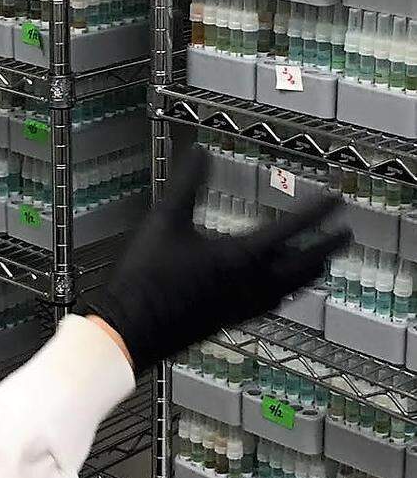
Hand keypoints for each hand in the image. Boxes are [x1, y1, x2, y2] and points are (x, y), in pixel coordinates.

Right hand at [81, 147, 349, 376]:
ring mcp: (246, 304)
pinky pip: (275, 303)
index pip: (292, 229)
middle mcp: (253, 282)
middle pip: (305, 264)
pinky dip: (289, 290)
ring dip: (312, 271)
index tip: (336, 200)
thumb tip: (201, 151)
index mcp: (241, 255)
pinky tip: (281, 289)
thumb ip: (188, 183)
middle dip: (328, 247)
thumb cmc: (147, 274)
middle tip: (344, 233)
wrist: (132, 326)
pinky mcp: (234, 318)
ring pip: (294, 288)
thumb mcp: (165, 219)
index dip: (317, 212)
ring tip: (322, 261)